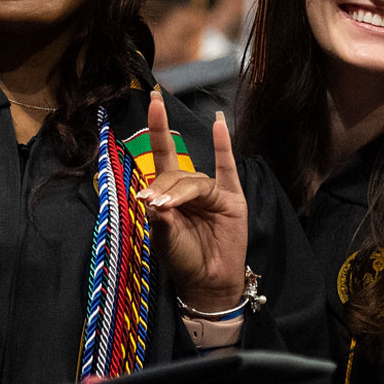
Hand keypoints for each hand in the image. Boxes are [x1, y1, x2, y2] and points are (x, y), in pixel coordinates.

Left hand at [143, 91, 249, 312]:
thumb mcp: (164, 240)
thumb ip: (160, 219)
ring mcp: (212, 192)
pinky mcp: (231, 200)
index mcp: (169, 193)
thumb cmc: (183, 260)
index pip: (162, 154)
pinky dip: (223, 147)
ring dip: (180, 192)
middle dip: (163, 188)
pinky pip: (227, 170)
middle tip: (154, 205)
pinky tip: (219, 125)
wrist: (208, 281)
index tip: (152, 101)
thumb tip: (154, 199)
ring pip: (194, 182)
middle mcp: (190, 188)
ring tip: (168, 208)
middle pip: (175, 174)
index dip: (157, 128)